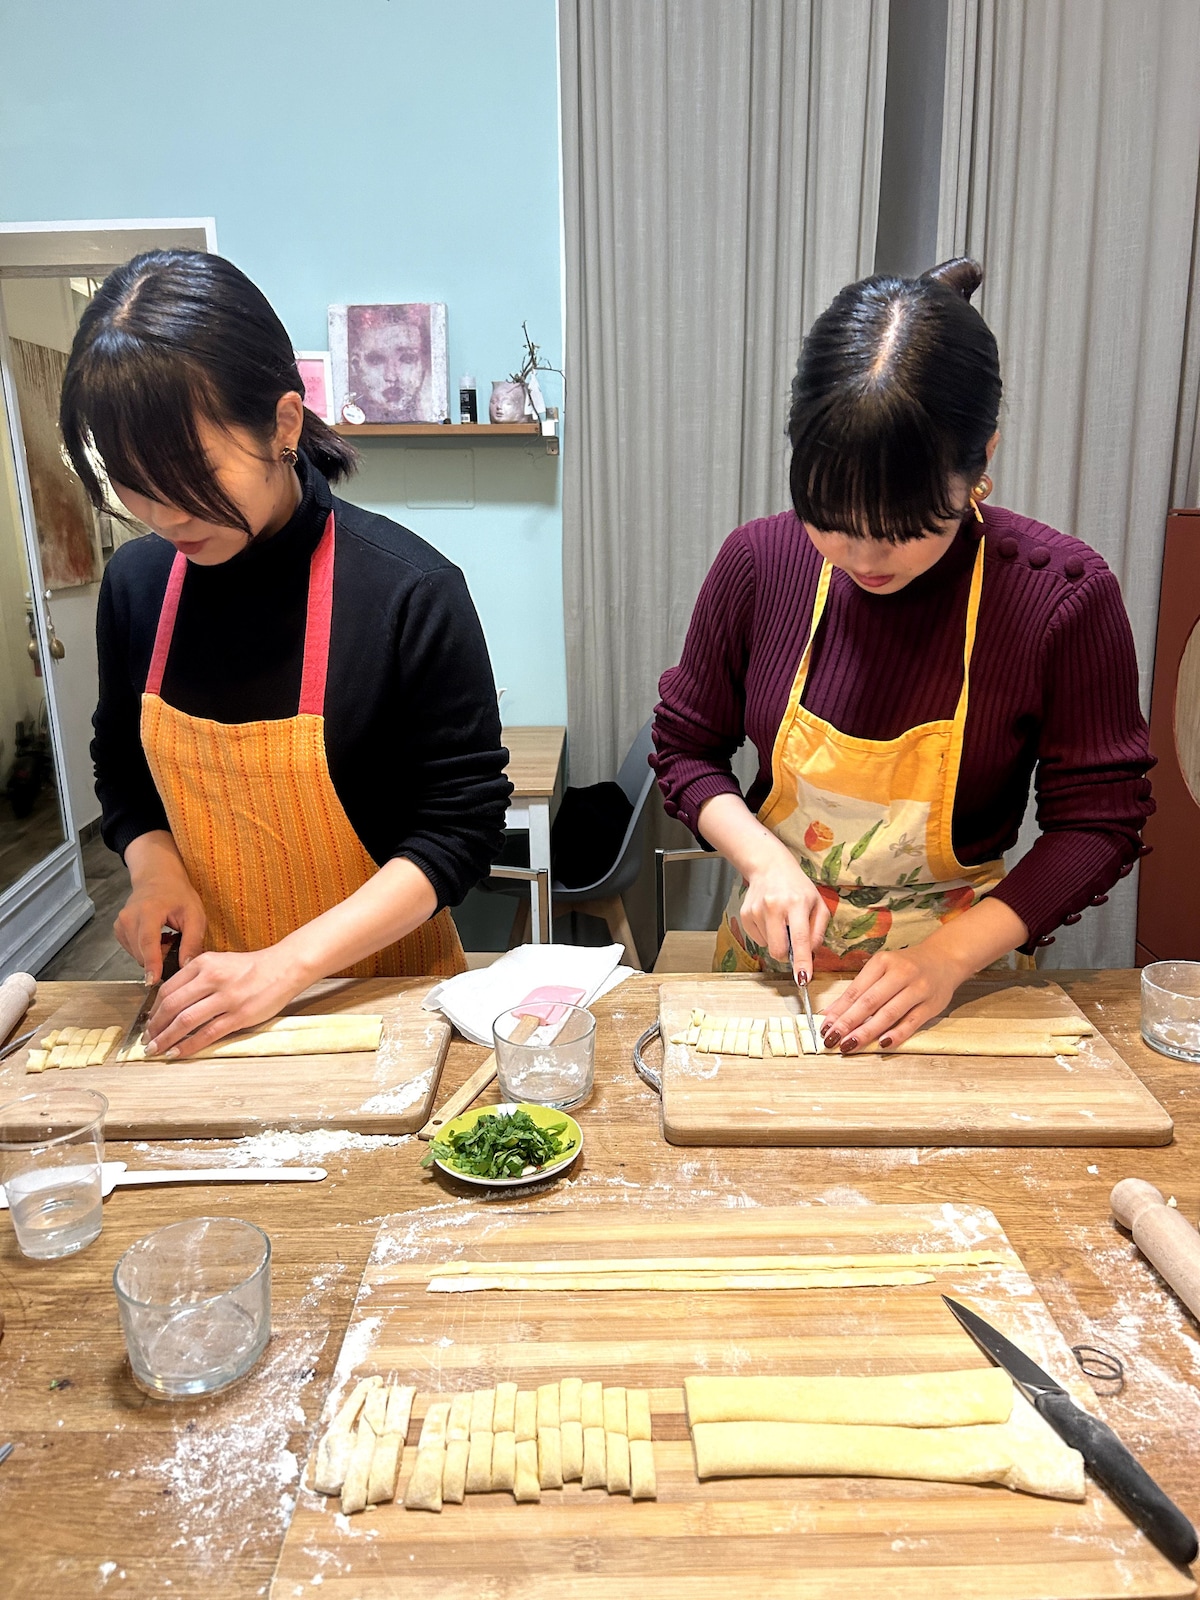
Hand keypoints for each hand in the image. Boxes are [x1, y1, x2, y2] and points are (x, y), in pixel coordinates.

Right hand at [114, 860, 205, 981]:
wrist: (158, 878)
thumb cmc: (178, 894)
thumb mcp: (195, 915)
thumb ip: (192, 941)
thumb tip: (187, 966)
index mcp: (148, 910)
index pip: (148, 942)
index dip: (152, 963)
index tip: (153, 980)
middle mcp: (129, 917)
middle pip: (142, 952)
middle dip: (160, 958)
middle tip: (176, 943)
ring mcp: (121, 924)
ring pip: (138, 955)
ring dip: (154, 954)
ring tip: (167, 937)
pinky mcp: (119, 930)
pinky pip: (134, 951)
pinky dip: (146, 950)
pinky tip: (157, 937)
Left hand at [145, 947, 306, 1058]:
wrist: (284, 967)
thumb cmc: (252, 967)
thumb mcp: (219, 962)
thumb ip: (196, 977)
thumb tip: (173, 1001)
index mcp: (203, 964)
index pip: (168, 989)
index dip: (153, 1010)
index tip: (149, 1023)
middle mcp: (211, 978)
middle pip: (172, 1006)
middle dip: (155, 1027)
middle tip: (147, 1041)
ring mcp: (226, 998)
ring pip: (186, 1021)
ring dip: (167, 1039)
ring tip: (156, 1050)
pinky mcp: (239, 1015)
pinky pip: (207, 1033)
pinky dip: (189, 1045)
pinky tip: (178, 1053)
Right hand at [739, 856, 830, 977]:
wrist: (769, 867)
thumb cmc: (797, 887)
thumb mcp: (818, 904)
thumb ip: (818, 931)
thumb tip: (810, 954)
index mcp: (797, 903)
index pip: (800, 939)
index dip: (801, 962)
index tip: (802, 979)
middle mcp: (774, 907)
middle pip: (778, 949)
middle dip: (786, 954)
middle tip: (792, 939)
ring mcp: (757, 910)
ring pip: (768, 946)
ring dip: (777, 939)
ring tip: (781, 919)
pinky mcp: (745, 914)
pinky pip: (758, 940)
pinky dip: (767, 935)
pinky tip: (770, 918)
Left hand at [819, 939, 969, 1051]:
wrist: (944, 959)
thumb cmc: (906, 966)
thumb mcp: (881, 969)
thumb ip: (859, 989)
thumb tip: (832, 1012)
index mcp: (883, 962)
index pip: (856, 989)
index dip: (839, 1010)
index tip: (825, 1025)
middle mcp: (900, 973)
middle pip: (870, 1002)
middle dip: (848, 1022)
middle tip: (832, 1039)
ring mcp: (918, 989)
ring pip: (889, 1013)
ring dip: (867, 1031)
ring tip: (849, 1044)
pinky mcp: (931, 1005)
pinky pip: (911, 1022)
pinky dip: (896, 1034)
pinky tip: (881, 1044)